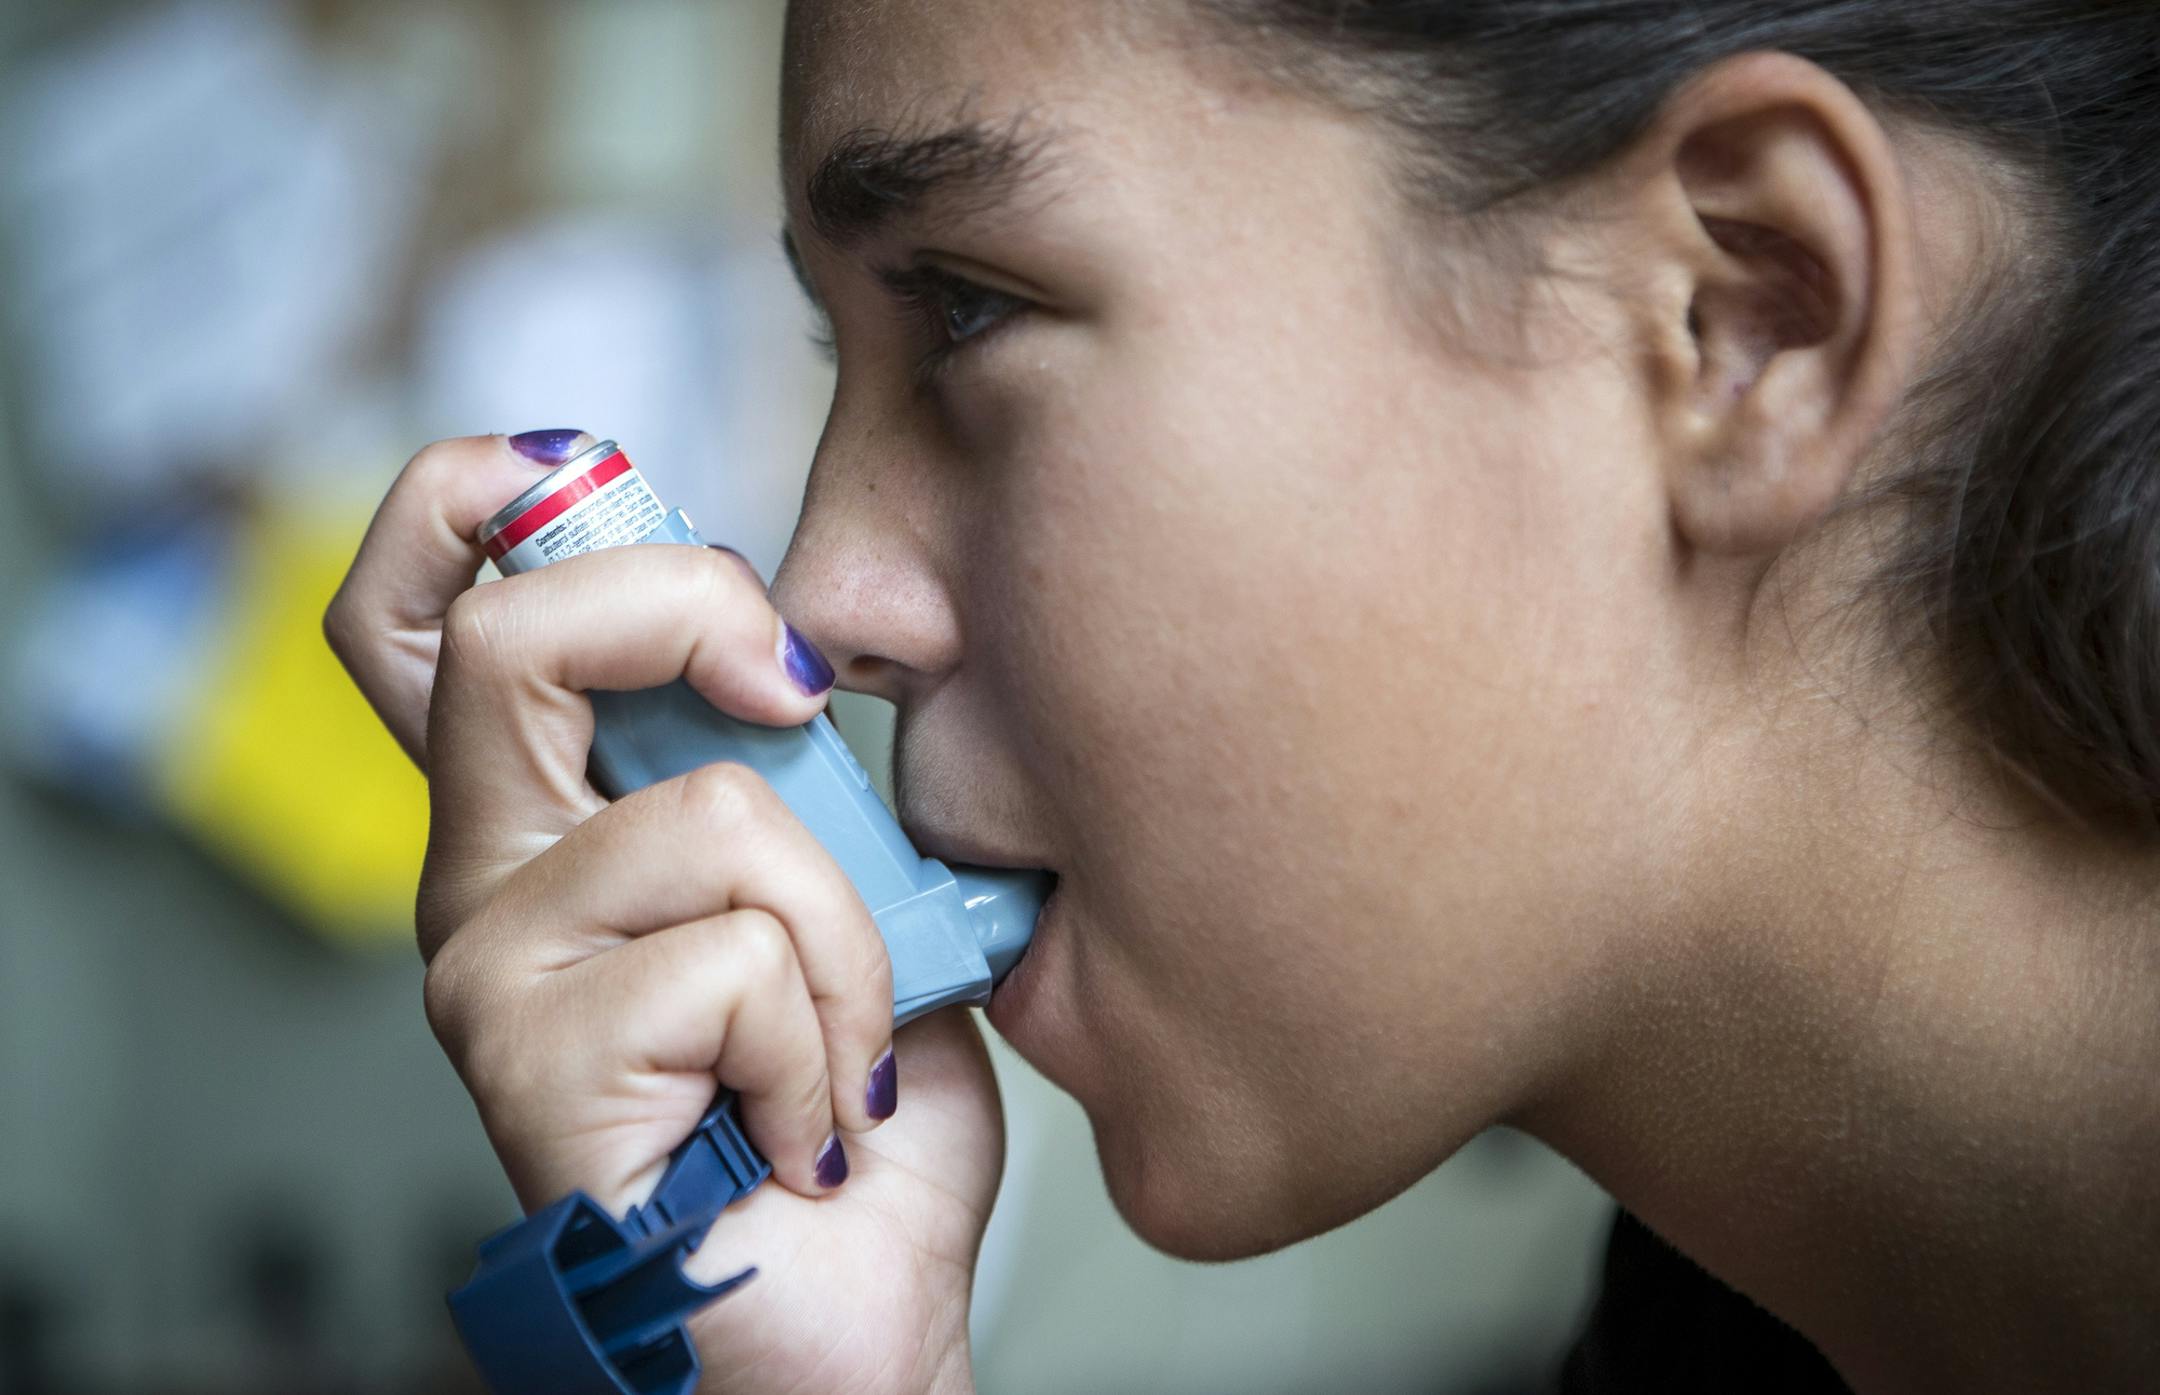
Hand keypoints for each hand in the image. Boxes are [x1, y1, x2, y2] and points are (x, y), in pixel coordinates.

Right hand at [326, 434, 1000, 1393]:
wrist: (850, 1314)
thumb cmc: (834, 1113)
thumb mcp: (842, 894)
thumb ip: (794, 779)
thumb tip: (803, 668)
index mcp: (554, 819)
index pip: (426, 605)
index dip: (485, 498)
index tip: (617, 494)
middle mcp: (486, 879)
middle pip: (508, 634)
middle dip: (691, 615)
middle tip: (791, 704)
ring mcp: (492, 972)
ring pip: (709, 815)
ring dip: (844, 936)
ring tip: (840, 1050)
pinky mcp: (531, 1068)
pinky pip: (737, 963)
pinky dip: (827, 1039)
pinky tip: (805, 1123)